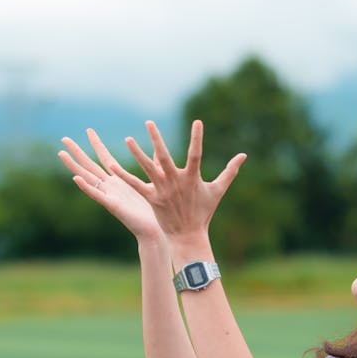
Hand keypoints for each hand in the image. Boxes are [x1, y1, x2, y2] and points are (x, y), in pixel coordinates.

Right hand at [58, 129, 162, 241]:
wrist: (154, 229)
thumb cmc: (153, 209)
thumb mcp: (152, 181)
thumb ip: (153, 164)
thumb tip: (159, 150)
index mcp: (119, 180)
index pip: (105, 157)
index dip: (96, 144)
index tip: (88, 129)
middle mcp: (110, 186)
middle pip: (90, 165)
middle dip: (77, 152)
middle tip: (64, 138)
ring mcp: (108, 195)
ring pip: (87, 177)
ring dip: (74, 166)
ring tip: (61, 154)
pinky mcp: (111, 205)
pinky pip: (96, 195)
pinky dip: (85, 187)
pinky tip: (76, 178)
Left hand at [110, 119, 245, 244]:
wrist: (189, 235)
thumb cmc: (204, 211)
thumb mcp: (218, 190)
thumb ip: (230, 171)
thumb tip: (244, 155)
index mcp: (192, 178)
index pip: (195, 154)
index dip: (197, 138)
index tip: (197, 122)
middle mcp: (175, 181)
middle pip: (164, 157)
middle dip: (156, 139)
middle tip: (148, 122)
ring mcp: (162, 190)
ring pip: (147, 168)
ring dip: (137, 153)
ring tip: (128, 139)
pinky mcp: (152, 198)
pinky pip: (136, 185)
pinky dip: (124, 175)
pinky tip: (112, 166)